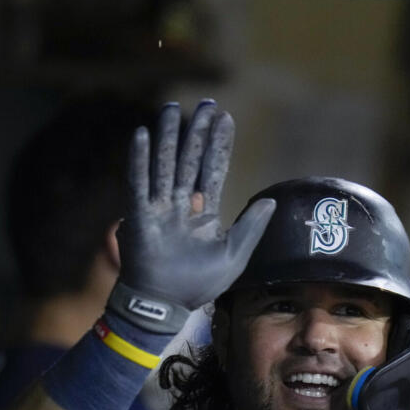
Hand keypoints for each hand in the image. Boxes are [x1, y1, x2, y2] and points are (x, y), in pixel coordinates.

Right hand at [115, 101, 273, 329]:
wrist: (165, 305)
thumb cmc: (198, 285)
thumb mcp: (234, 255)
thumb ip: (251, 227)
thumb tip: (271, 200)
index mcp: (204, 213)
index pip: (212, 170)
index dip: (219, 145)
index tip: (225, 118)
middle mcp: (181, 205)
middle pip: (189, 159)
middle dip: (197, 132)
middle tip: (205, 105)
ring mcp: (159, 208)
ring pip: (164, 163)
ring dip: (167, 136)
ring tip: (171, 108)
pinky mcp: (139, 214)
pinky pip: (138, 181)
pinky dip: (139, 158)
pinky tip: (141, 134)